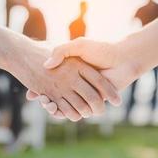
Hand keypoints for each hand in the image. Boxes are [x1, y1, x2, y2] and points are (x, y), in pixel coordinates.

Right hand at [26, 38, 142, 117]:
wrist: (124, 59)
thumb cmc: (102, 49)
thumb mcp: (79, 45)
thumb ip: (62, 51)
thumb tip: (46, 65)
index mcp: (73, 71)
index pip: (52, 81)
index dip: (41, 88)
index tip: (32, 92)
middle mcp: (77, 83)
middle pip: (56, 96)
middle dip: (46, 100)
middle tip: (40, 99)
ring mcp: (85, 93)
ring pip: (65, 104)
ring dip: (54, 107)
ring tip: (47, 104)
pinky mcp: (93, 101)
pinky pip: (77, 110)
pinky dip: (66, 113)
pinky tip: (57, 110)